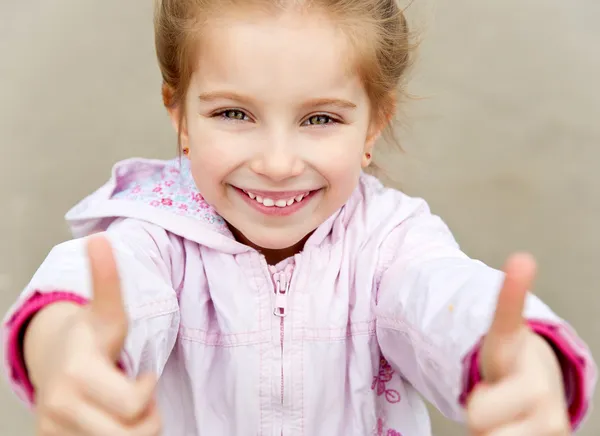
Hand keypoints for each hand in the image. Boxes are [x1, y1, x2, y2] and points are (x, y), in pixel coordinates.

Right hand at [35, 235, 161, 435]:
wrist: (50, 359)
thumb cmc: (90, 337)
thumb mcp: (106, 310)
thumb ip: (108, 280)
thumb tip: (101, 238)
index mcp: (80, 371)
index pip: (135, 403)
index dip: (147, 392)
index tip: (146, 376)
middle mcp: (63, 404)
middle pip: (136, 432)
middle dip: (147, 418)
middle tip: (141, 396)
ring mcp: (55, 428)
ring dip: (134, 432)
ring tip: (126, 410)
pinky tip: (109, 421)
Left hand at [466, 253, 569, 435]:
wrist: (540, 395)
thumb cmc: (509, 369)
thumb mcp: (497, 343)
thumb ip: (502, 315)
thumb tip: (523, 259)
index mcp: (513, 352)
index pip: (504, 321)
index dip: (511, 293)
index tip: (521, 259)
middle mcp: (542, 387)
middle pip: (477, 415)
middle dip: (478, 411)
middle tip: (494, 398)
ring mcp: (552, 421)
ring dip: (489, 431)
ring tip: (506, 417)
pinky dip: (494, 435)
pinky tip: (513, 428)